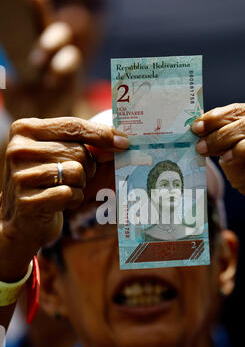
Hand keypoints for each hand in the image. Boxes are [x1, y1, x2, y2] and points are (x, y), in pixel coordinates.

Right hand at [0, 117, 127, 280]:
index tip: (124, 142)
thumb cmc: (48, 181)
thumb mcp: (60, 155)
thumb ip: (86, 144)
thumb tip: (119, 141)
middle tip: (74, 177)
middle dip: (87, 167)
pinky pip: (70, 194)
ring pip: (76, 172)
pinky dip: (72, 201)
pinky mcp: (28, 200)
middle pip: (79, 152)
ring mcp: (21, 175)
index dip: (102, 134)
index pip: (73, 126)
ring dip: (79, 185)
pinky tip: (58, 203)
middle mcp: (18, 149)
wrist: (22, 220)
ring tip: (62, 188)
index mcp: (25, 129)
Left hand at [3, 0, 81, 119]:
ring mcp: (69, 68)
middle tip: (36, 60)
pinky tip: (52, 86)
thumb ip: (10, 87)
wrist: (49, 128)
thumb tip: (4, 77)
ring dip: (59, 64)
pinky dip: (63, 78)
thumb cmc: (31, 106)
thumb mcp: (16, 97)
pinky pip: (74, 74)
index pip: (41, 22)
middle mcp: (57, 53)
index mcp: (41, 48)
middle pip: (59, 34)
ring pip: (71, 55)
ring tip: (48, 80)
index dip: (39, 7)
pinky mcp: (77, 83)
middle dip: (50, 41)